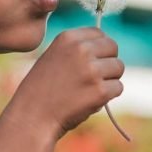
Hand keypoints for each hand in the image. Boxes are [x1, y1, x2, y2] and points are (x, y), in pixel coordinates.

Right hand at [7, 27, 124, 140]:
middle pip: (113, 47)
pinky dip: (109, 96)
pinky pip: (118, 87)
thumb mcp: (53, 57)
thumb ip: (77, 49)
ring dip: (109, 79)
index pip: (100, 33)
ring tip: (90, 89)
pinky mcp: (100, 91)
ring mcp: (92, 70)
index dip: (99, 48)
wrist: (32, 117)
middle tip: (95, 77)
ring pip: (118, 67)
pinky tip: (91, 100)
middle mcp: (81, 50)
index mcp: (68, 38)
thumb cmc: (41, 90)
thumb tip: (106, 48)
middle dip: (108, 61)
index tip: (92, 61)